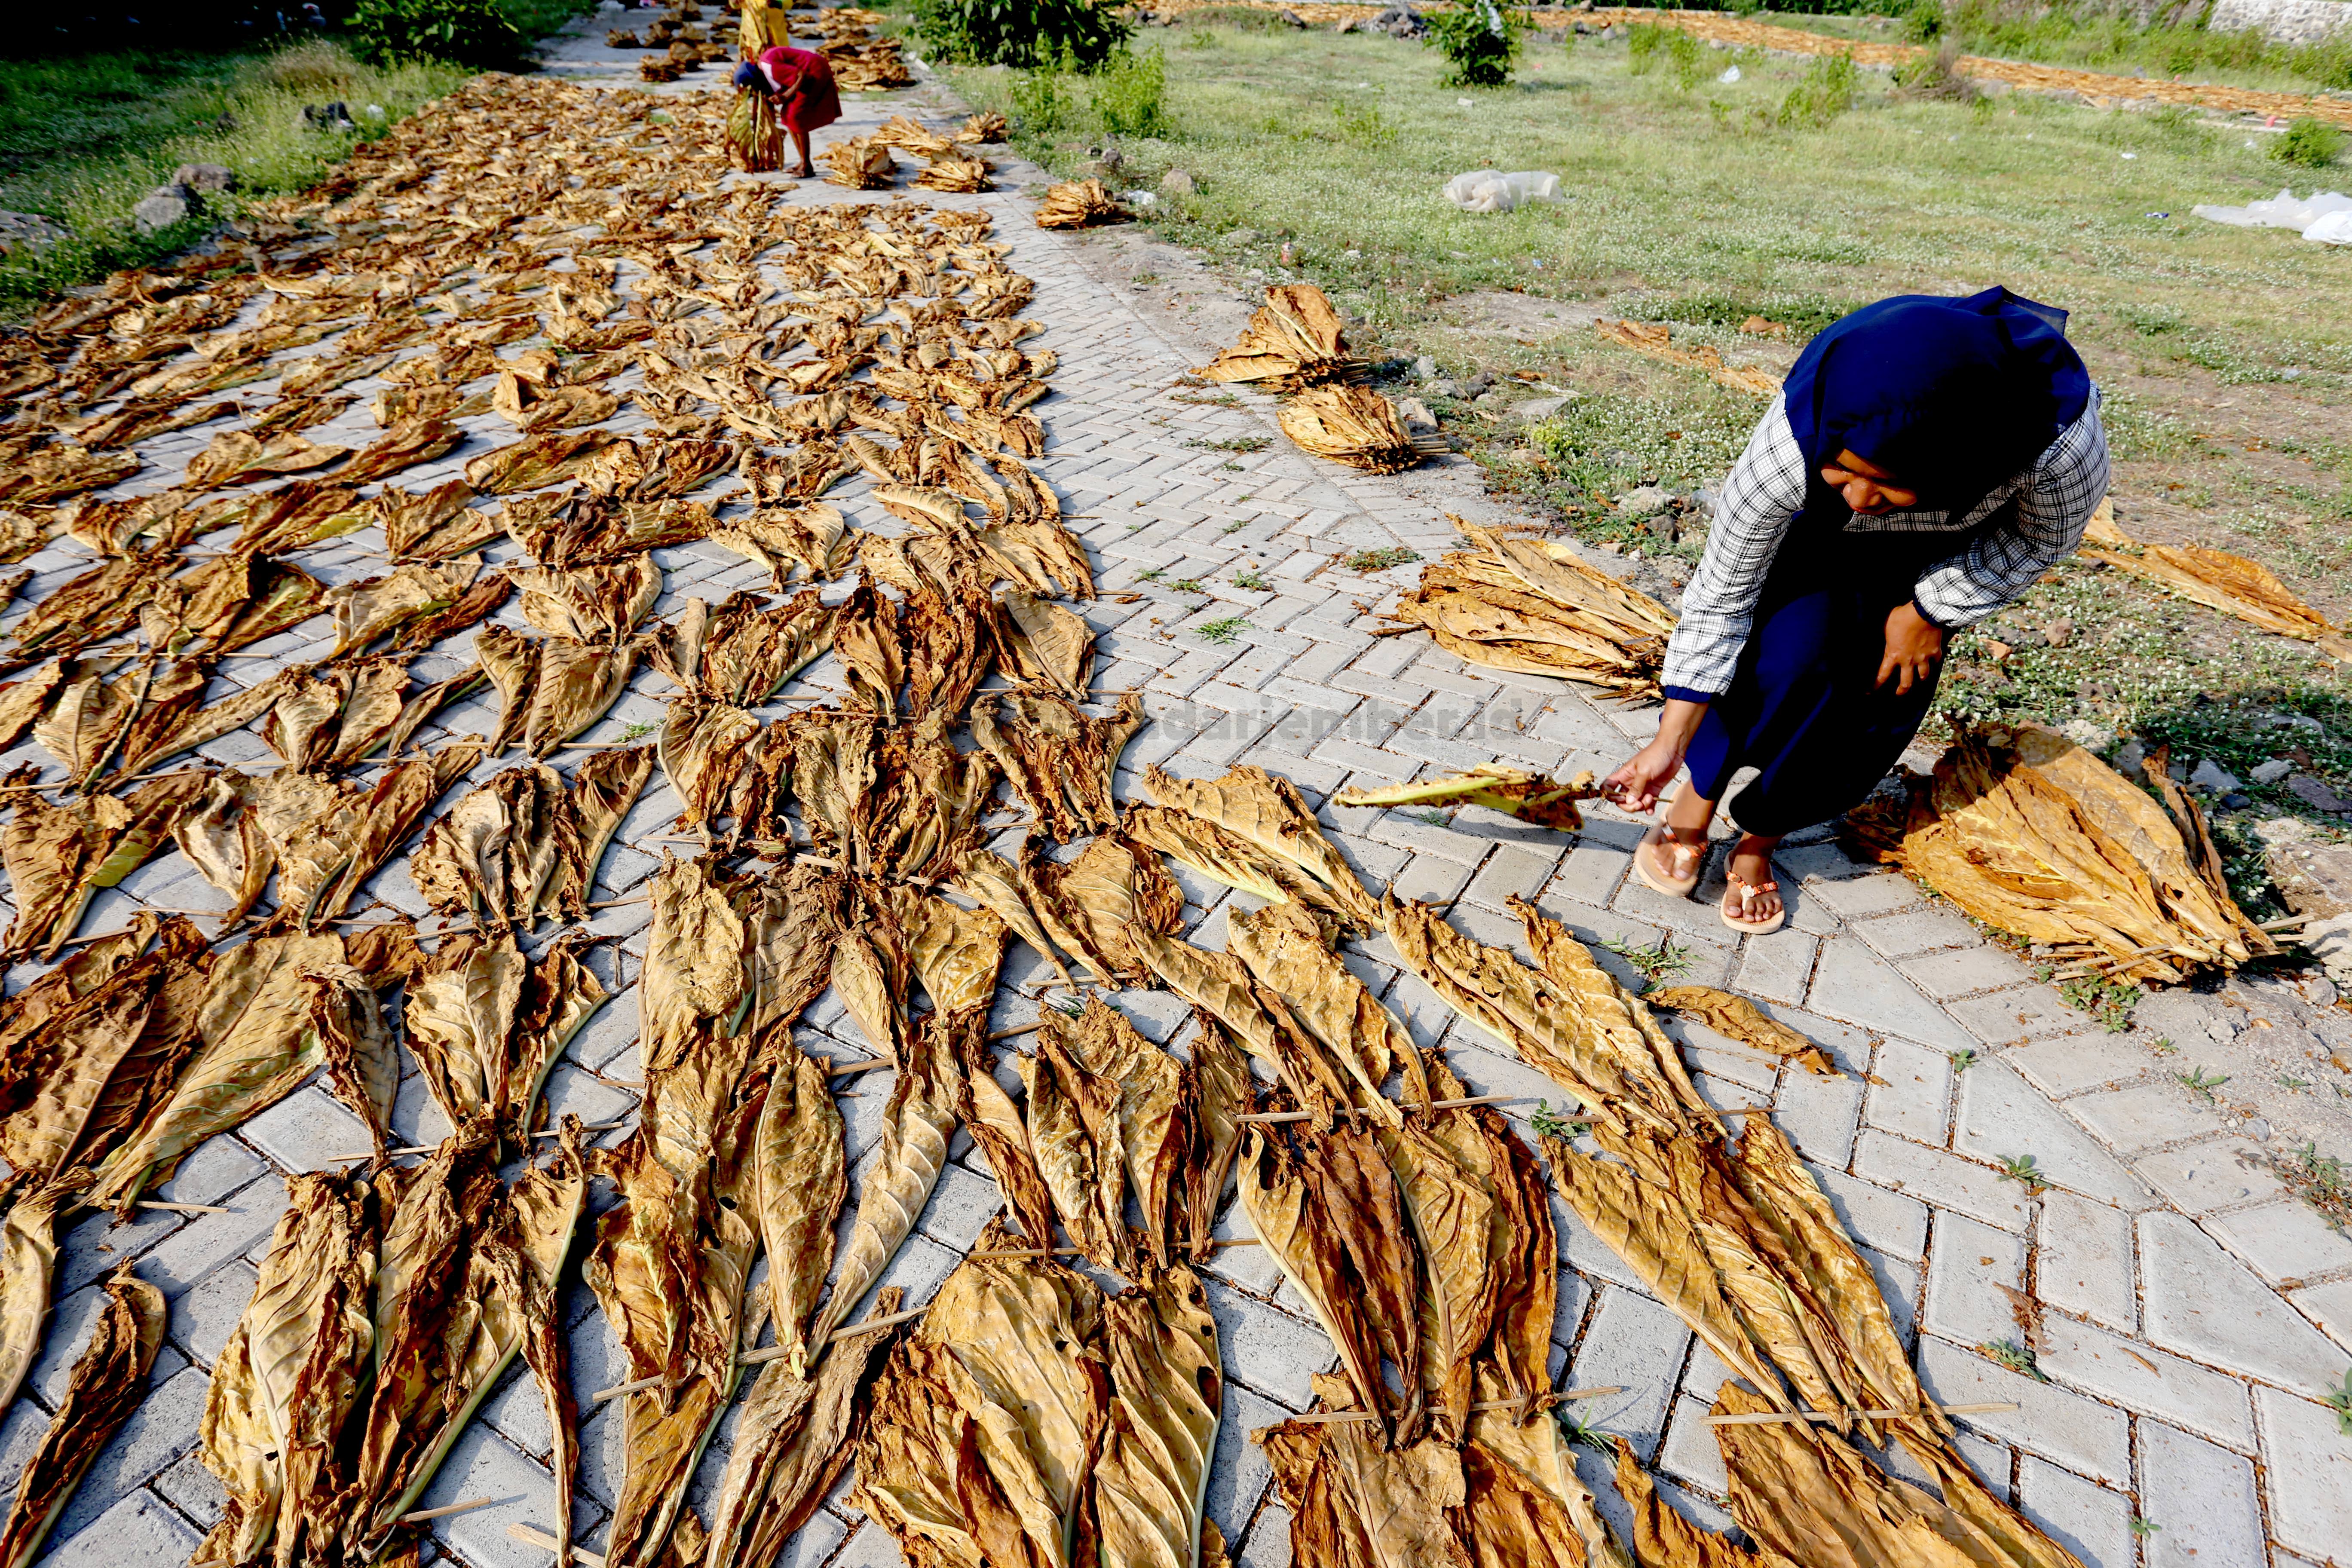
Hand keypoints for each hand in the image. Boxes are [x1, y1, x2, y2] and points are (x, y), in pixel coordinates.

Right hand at [1604, 698, 1706, 813]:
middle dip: (1629, 805)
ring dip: (1641, 806)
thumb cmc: (1656, 754)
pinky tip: (1651, 810)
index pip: (1608, 786)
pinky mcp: (1653, 790)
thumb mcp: (1644, 771)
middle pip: (1621, 800)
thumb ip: (1636, 787)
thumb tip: (1628, 802)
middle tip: (1639, 803)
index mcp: (1624, 774)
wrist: (1673, 749)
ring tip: (1650, 799)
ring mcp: (1642, 787)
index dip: (1609, 794)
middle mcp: (1630, 782)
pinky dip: (1648, 809)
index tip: (1619, 798)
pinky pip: (1648, 804)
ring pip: (1635, 803)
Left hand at [1876, 601, 1945, 694]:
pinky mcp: (1935, 651)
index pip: (1882, 675)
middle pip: (1906, 683)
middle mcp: (1908, 661)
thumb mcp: (1887, 626)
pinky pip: (1936, 660)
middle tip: (1899, 693)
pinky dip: (1935, 661)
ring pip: (1923, 675)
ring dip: (1921, 677)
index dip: (1876, 685)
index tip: (1871, 691)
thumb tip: (1886, 636)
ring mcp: (1923, 658)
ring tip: (1920, 678)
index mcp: (1893, 655)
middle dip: (1902, 690)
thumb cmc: (1903, 617)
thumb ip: (1887, 636)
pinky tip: (1934, 661)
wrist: (1925, 612)